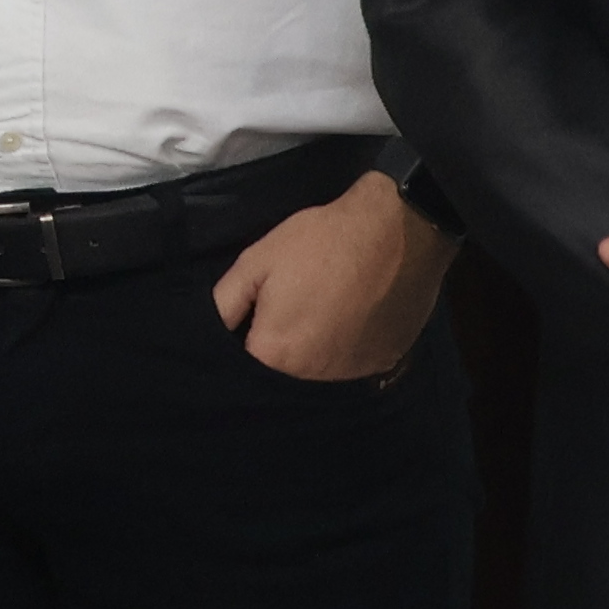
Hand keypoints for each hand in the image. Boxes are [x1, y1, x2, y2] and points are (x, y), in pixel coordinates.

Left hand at [216, 172, 456, 384]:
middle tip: (293, 306)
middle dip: (280, 345)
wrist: (396, 232)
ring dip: (314, 349)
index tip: (257, 316)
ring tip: (323, 310)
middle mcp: (314, 376)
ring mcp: (353, 373)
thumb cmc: (319, 242)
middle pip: (283, 370)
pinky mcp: (383, 363)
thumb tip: (212, 333)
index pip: (246, 363)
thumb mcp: (257, 261)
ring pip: (319, 370)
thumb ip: (226, 303)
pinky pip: (353, 363)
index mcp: (277, 354)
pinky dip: (346, 347)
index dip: (247, 338)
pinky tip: (349, 318)